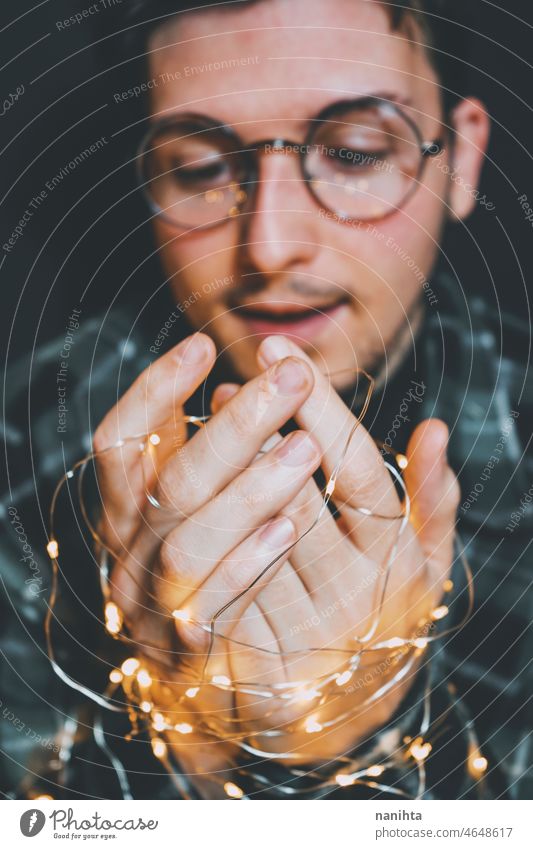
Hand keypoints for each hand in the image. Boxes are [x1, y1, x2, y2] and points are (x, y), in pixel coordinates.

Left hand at [93, 332, 459, 768]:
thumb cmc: (391, 607)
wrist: (350, 708)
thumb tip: (436, 429)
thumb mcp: (427, 557)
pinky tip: (187, 483)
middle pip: (296, 498)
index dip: (318, 406)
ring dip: (223, 474)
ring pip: (248, 539)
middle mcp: (354, 595)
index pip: (356, 469)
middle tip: (236, 384)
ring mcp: (303, 631)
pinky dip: (201, 529)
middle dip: (258, 432)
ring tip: (213, 421)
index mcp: (397, 559)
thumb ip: (435, 497)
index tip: (280, 352)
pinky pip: (217, 585)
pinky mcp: (254, 661)